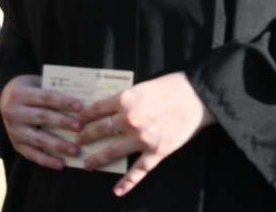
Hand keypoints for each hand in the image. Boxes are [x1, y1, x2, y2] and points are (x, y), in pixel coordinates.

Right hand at [0, 74, 84, 169]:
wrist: (5, 98)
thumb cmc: (31, 90)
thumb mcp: (38, 84)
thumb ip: (55, 91)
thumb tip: (82, 100)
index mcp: (20, 93)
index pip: (45, 97)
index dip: (63, 102)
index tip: (80, 107)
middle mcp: (14, 112)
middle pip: (42, 117)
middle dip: (63, 122)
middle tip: (80, 127)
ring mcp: (13, 130)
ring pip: (37, 139)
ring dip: (57, 145)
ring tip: (75, 150)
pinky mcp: (15, 144)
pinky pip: (31, 154)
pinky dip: (46, 160)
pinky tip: (61, 164)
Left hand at [78, 71, 215, 196]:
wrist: (198, 97)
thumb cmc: (173, 86)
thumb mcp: (144, 86)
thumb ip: (127, 99)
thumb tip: (111, 109)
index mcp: (126, 100)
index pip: (97, 108)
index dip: (85, 115)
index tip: (78, 120)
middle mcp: (130, 120)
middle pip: (100, 130)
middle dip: (85, 137)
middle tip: (77, 141)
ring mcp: (142, 139)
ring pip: (113, 152)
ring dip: (97, 159)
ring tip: (88, 164)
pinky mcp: (157, 152)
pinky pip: (138, 171)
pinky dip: (127, 183)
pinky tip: (117, 190)